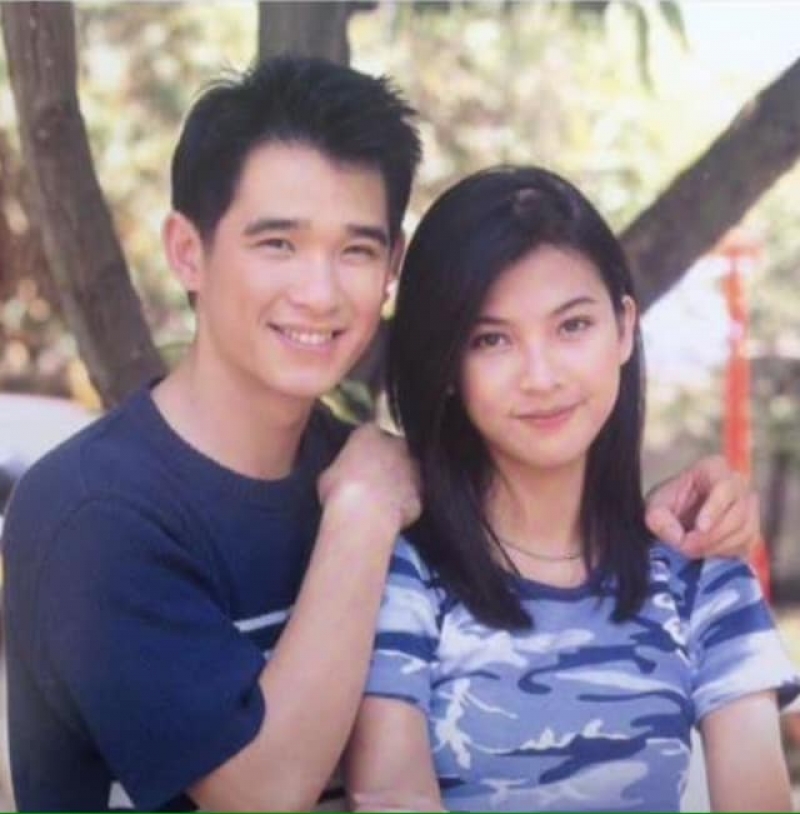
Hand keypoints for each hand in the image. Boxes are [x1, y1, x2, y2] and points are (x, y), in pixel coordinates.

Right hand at [318, 423, 421, 531]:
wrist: (364, 514)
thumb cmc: (339, 489)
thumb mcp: (328, 475)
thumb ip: (341, 469)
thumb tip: (342, 477)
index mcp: (369, 434)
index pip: (369, 433)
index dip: (363, 449)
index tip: (357, 461)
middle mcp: (396, 445)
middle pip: (394, 449)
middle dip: (386, 462)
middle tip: (371, 480)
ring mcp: (413, 469)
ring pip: (407, 473)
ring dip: (398, 483)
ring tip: (380, 501)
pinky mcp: (420, 494)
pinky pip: (411, 498)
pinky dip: (404, 506)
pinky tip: (390, 517)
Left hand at [645, 455, 759, 558]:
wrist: (676, 514)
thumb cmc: (668, 502)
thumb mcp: (654, 506)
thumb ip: (659, 519)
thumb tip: (679, 538)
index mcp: (714, 468)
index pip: (724, 486)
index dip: (714, 509)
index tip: (700, 528)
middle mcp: (738, 484)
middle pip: (737, 513)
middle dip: (711, 536)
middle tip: (687, 546)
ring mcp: (749, 506)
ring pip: (744, 530)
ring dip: (716, 546)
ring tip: (691, 549)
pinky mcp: (751, 528)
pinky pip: (746, 544)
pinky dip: (725, 552)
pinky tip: (705, 550)